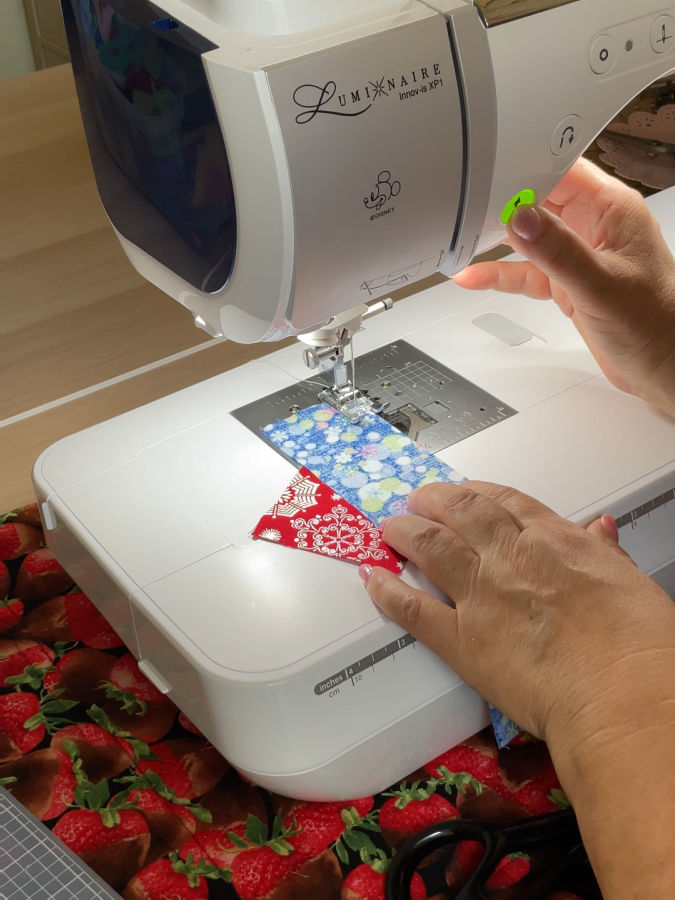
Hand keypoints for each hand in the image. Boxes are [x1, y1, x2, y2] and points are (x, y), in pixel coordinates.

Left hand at [360, 480, 674, 751]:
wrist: (623, 695)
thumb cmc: (640, 648)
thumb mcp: (632, 583)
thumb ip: (605, 554)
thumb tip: (601, 529)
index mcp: (556, 541)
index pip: (505, 501)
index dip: (476, 492)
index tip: (464, 492)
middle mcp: (512, 558)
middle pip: (460, 512)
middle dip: (434, 500)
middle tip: (419, 499)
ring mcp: (482, 595)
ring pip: (430, 546)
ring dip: (406, 531)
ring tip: (391, 527)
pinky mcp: (462, 641)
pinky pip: (413, 608)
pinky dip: (388, 591)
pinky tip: (375, 579)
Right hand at [453, 158, 674, 417]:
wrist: (662, 366)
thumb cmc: (655, 324)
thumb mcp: (600, 285)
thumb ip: (558, 251)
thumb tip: (522, 218)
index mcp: (613, 210)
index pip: (563, 170)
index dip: (527, 166)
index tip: (491, 172)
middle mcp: (595, 226)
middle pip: (540, 198)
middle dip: (503, 200)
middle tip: (466, 203)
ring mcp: (579, 254)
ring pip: (529, 236)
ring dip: (497, 239)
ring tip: (462, 235)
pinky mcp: (567, 282)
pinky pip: (527, 271)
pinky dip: (501, 274)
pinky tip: (476, 276)